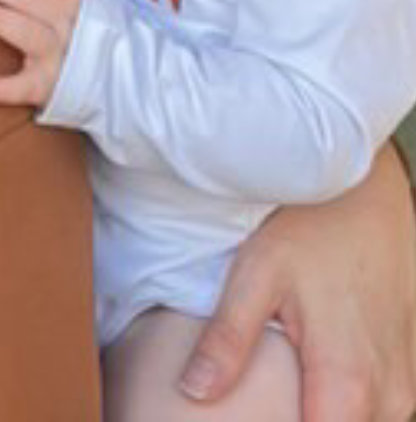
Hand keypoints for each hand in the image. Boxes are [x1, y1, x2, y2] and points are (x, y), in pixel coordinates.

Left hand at [181, 144, 415, 420]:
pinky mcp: (412, 363)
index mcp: (347, 380)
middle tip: (267, 396)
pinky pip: (386, 405)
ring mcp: (407, 379)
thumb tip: (192, 391)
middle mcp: (390, 392)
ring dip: (331, 413)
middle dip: (301, 421)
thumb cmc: (309, 224)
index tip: (253, 418)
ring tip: (292, 386)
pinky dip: (354, 401)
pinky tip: (319, 376)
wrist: (367, 188)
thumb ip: (228, 338)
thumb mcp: (257, 272)